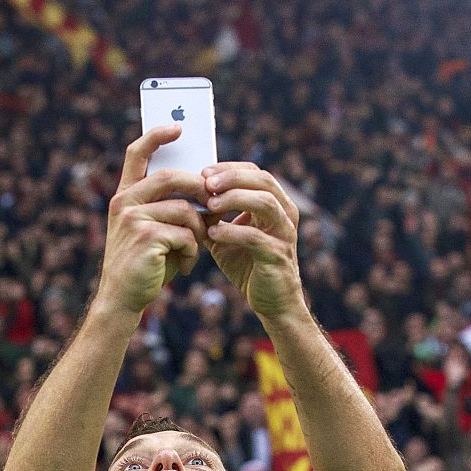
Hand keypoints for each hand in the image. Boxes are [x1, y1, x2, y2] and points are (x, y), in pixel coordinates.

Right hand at [96, 125, 209, 313]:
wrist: (124, 298)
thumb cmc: (146, 263)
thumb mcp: (156, 229)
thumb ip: (172, 207)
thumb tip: (210, 190)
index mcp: (125, 195)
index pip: (137, 153)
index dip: (156, 136)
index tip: (178, 126)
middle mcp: (124, 202)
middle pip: (171, 177)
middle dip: (200, 188)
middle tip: (214, 204)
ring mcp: (132, 218)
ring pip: (184, 209)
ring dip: (199, 230)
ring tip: (196, 249)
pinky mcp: (145, 237)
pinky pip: (185, 234)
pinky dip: (193, 251)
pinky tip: (187, 266)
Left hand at [201, 163, 303, 319]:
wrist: (272, 302)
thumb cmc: (248, 265)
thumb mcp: (226, 236)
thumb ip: (212, 217)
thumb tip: (185, 198)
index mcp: (275, 204)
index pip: (255, 173)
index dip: (230, 169)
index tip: (203, 172)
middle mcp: (285, 214)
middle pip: (263, 181)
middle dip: (232, 178)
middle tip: (206, 182)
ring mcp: (284, 234)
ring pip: (265, 203)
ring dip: (235, 199)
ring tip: (210, 205)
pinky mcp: (278, 256)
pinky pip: (256, 237)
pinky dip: (233, 232)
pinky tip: (213, 233)